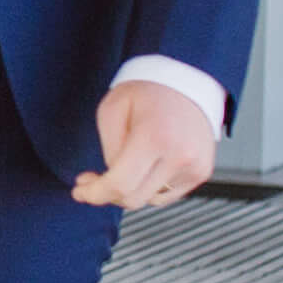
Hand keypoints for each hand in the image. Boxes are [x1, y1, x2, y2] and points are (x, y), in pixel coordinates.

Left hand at [72, 75, 217, 210]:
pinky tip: (147, 165)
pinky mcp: (201, 172)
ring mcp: (194, 166)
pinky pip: (167, 194)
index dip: (94, 194)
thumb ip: (109, 150)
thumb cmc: (149, 91)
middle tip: (94, 179)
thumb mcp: (112, 110)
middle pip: (134, 198)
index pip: (120, 185)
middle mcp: (180, 155)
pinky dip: (151, 186)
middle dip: (108, 194)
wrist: (186, 82)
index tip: (80, 192)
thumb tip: (111, 180)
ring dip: (132, 189)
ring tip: (126, 164)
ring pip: (150, 199)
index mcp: (155, 137)